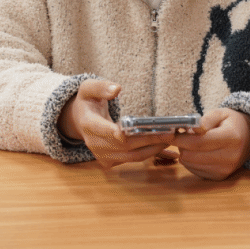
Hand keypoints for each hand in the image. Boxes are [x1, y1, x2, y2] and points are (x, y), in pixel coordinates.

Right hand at [57, 79, 171, 168]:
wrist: (78, 120)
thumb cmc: (87, 102)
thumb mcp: (88, 88)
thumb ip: (101, 87)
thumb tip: (117, 89)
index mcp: (89, 124)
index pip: (109, 132)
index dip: (127, 133)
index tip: (146, 128)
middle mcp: (94, 143)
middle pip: (126, 146)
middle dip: (149, 140)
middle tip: (170, 132)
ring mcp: (102, 155)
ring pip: (132, 156)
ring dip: (152, 149)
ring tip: (170, 138)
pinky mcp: (109, 161)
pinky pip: (132, 159)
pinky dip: (148, 153)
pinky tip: (162, 145)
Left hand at [170, 108, 249, 180]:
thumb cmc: (232, 123)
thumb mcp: (220, 113)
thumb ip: (204, 120)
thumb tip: (189, 129)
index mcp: (231, 138)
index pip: (199, 142)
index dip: (180, 138)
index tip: (166, 133)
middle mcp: (230, 157)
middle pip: (192, 155)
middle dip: (181, 145)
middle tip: (180, 135)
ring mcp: (225, 170)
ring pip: (190, 164)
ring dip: (185, 153)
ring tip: (191, 142)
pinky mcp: (220, 177)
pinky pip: (195, 171)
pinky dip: (191, 161)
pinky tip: (197, 152)